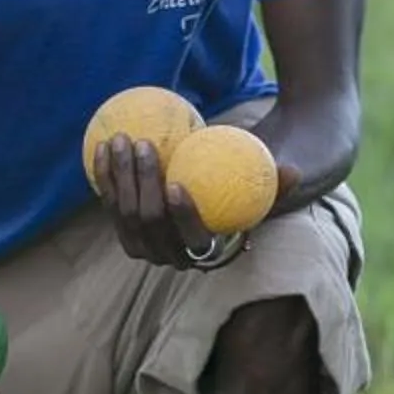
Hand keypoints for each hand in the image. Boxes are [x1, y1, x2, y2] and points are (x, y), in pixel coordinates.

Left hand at [88, 132, 301, 268]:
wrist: (204, 212)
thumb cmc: (238, 199)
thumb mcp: (260, 194)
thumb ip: (277, 185)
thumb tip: (291, 171)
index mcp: (202, 253)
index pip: (191, 240)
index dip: (181, 216)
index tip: (177, 183)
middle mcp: (167, 256)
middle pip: (150, 223)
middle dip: (143, 184)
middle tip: (145, 144)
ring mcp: (141, 246)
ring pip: (125, 213)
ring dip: (120, 175)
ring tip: (122, 138)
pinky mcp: (121, 229)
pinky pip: (110, 203)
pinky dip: (104, 176)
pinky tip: (102, 146)